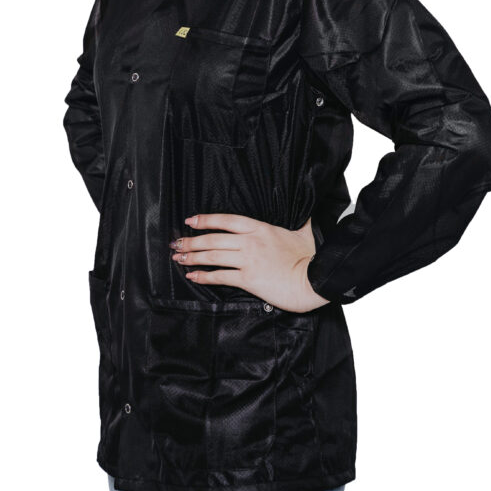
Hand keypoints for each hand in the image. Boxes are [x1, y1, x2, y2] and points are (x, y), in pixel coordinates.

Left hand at [169, 213, 329, 312]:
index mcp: (261, 228)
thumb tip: (306, 211)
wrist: (313, 279)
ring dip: (193, 257)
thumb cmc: (310, 257)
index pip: (227, 220)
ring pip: (213, 255)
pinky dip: (204, 276)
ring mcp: (248, 260)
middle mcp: (251, 242)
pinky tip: (194, 276)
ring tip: (179, 258)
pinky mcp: (248, 279)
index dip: (206, 219)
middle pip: (214, 238)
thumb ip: (300, 221)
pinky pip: (220, 276)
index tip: (190, 220)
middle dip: (191, 241)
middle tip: (177, 243)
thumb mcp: (303, 233)